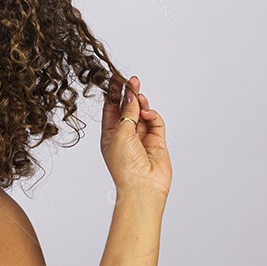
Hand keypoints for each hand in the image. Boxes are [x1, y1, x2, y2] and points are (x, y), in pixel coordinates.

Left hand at [100, 76, 171, 199]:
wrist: (143, 186)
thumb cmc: (125, 166)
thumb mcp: (119, 134)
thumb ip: (126, 113)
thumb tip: (129, 96)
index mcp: (109, 135)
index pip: (111, 109)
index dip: (113, 94)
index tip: (115, 78)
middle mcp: (125, 136)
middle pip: (127, 109)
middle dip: (129, 95)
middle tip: (132, 81)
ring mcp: (141, 138)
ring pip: (142, 114)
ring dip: (140, 104)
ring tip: (139, 95)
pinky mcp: (157, 141)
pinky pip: (155, 122)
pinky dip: (152, 115)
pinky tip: (147, 113)